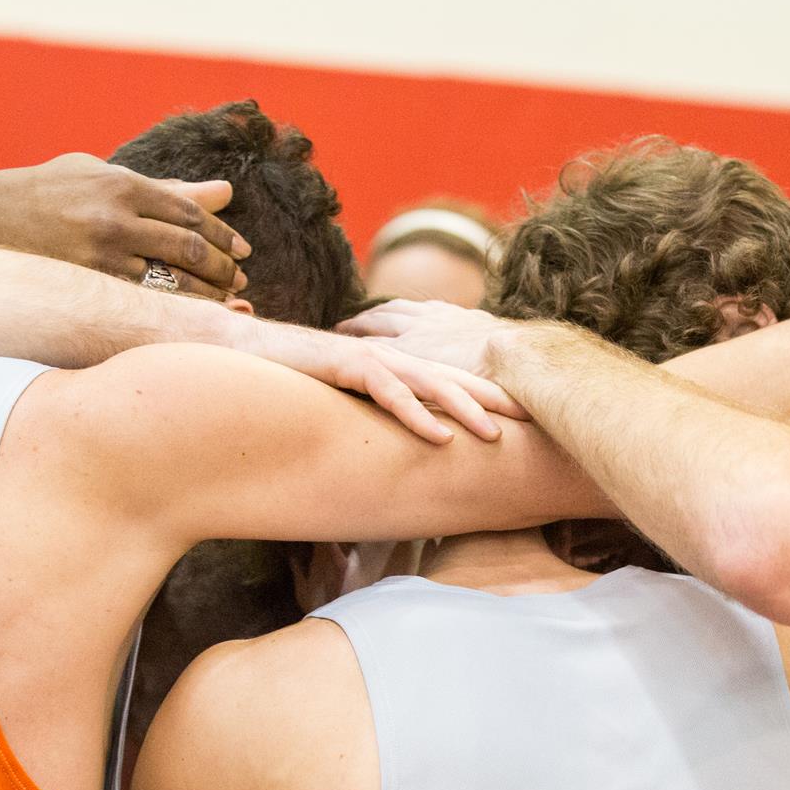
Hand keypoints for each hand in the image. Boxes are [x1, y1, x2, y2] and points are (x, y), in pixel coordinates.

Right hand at [0, 154, 250, 298]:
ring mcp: (99, 256)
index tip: (243, 250)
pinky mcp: (85, 286)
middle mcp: (113, 219)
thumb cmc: (51, 192)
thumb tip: (226, 192)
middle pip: (190, 247)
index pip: (191, 213)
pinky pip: (143, 303)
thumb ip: (165, 188)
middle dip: (224, 267)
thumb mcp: (102, 176)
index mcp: (121, 184)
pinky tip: (188, 316)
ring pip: (172, 282)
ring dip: (207, 295)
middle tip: (240, 279)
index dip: (224, 234)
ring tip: (224, 300)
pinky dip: (173, 311)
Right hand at [233, 316, 526, 443]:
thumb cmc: (305, 380)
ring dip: (465, 409)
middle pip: (457, 378)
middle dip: (497, 399)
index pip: (458, 380)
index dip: (495, 396)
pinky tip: (439, 437)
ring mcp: (373, 358)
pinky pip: (388, 393)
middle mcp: (395, 357)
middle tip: (538, 423)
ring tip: (497, 435)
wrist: (251, 349)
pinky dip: (415, 415)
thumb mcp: (357, 398)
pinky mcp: (347, 364)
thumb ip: (386, 411)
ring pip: (430, 383)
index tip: (532, 419)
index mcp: (401, 364)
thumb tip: (418, 440)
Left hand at [336, 299, 524, 379]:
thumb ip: (487, 350)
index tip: (378, 316)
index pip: (415, 311)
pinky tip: (339, 359)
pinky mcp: (409, 356)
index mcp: (450, 317)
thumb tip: (496, 361)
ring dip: (353, 330)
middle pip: (387, 313)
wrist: (516, 354)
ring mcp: (417, 335)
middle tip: (343, 324)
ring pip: (375, 326)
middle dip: (365, 317)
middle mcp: (429, 320)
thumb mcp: (499, 346)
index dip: (395, 313)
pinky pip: (374, 352)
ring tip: (336, 337)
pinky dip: (356, 353)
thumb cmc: (519, 355)